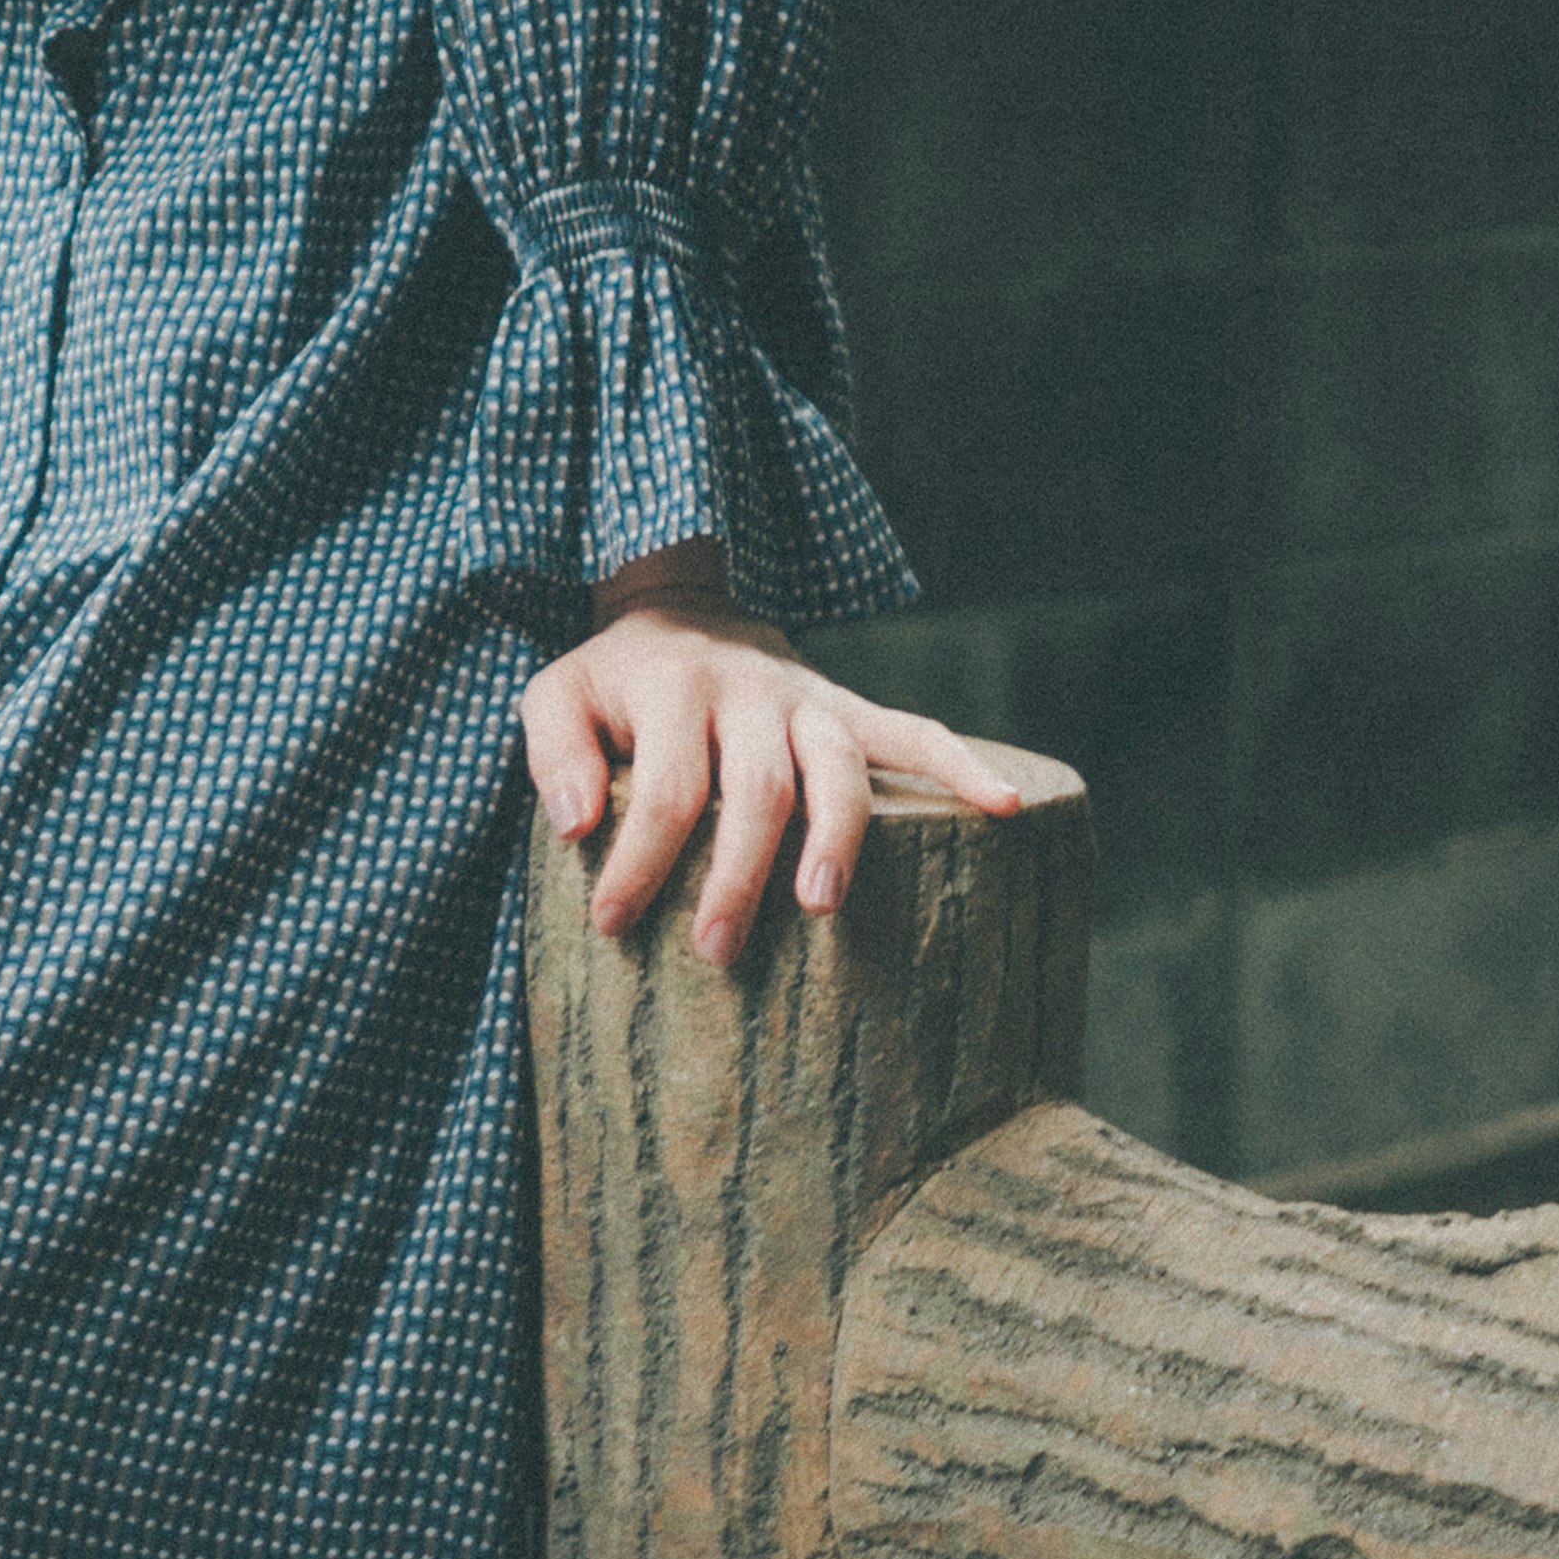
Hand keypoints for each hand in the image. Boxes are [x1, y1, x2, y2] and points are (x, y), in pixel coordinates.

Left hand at [518, 583, 1021, 966]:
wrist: (682, 609)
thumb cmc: (615, 682)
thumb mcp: (556, 696)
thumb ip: (553, 753)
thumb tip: (577, 826)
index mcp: (676, 688)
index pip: (667, 788)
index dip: (640, 860)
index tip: (613, 923)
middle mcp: (751, 690)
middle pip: (757, 787)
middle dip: (739, 873)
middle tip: (716, 949)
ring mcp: (809, 699)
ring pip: (838, 765)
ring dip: (839, 835)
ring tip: (822, 904)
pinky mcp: (848, 709)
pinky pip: (915, 732)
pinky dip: (963, 764)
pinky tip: (1006, 806)